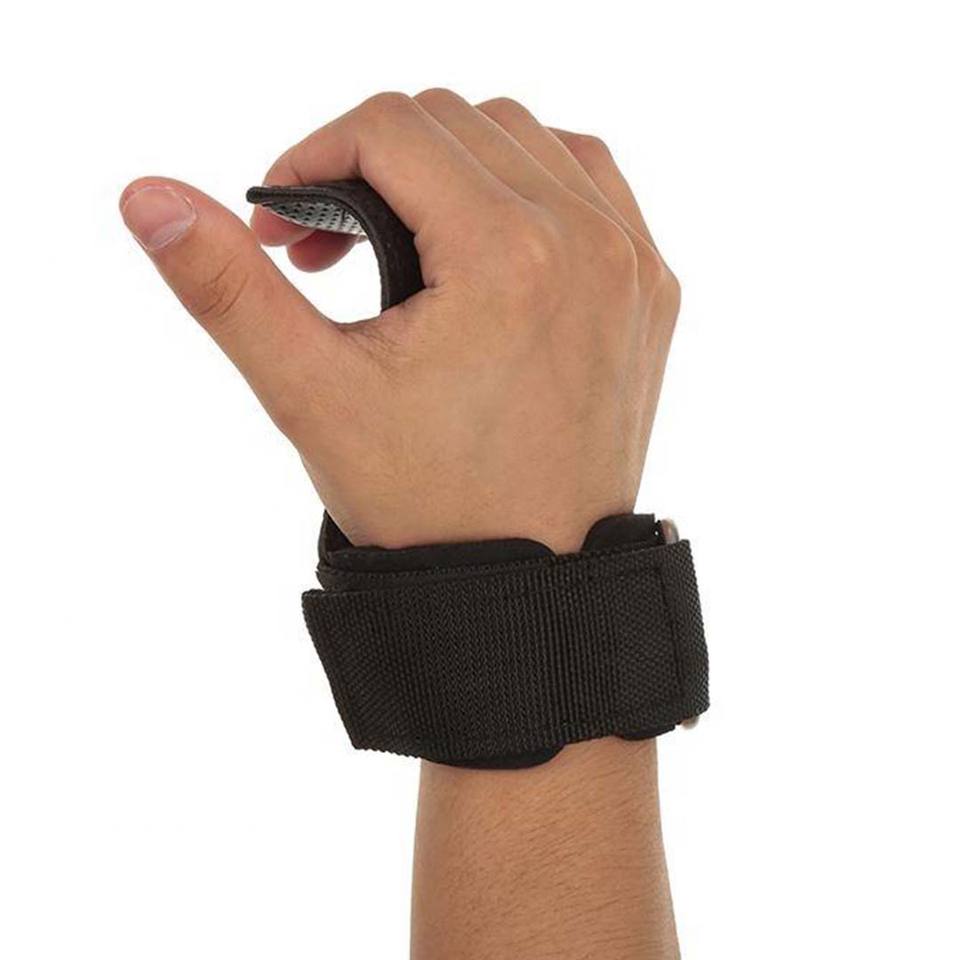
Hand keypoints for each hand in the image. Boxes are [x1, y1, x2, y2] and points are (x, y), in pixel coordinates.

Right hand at [120, 91, 679, 552]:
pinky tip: (484, 240)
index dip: (314, 155)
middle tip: (328, 247)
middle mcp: (589, 241)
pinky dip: (528, 185)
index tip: (283, 224)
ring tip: (403, 244)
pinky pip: (591, 183)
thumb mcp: (312, 395)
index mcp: (510, 254)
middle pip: (457, 120)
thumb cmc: (427, 507)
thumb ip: (227, 288)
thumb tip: (148, 199)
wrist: (528, 586)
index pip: (391, 127)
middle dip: (374, 163)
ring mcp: (633, 264)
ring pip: (526, 137)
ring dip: (450, 166)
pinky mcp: (651, 291)